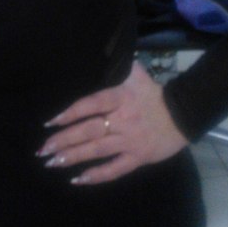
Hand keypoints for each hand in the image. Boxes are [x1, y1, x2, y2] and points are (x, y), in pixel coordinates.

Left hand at [38, 62, 187, 184]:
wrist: (184, 114)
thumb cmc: (155, 95)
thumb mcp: (138, 76)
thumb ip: (122, 65)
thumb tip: (112, 47)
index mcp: (120, 98)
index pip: (91, 104)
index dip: (70, 113)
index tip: (50, 122)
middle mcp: (122, 120)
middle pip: (89, 130)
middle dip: (64, 140)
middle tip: (43, 149)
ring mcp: (130, 141)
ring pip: (97, 150)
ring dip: (74, 157)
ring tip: (53, 162)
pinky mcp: (138, 158)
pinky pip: (115, 169)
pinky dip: (96, 176)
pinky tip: (78, 179)